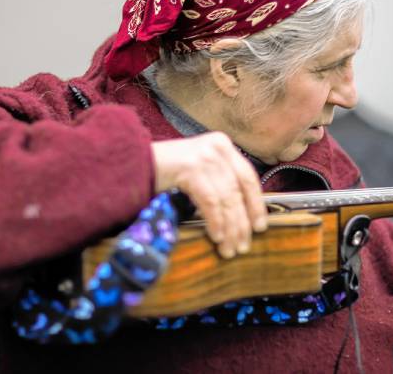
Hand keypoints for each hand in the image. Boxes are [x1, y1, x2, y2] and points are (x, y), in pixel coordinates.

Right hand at [151, 132, 266, 258]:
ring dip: (230, 228)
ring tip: (229, 248)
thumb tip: (242, 215)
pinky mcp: (190, 168)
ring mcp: (204, 156)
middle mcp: (217, 147)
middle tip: (243, 246)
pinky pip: (210, 202)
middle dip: (242, 223)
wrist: (132, 162)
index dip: (256, 204)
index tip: (260, 226)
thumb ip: (219, 182)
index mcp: (222, 145)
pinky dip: (215, 221)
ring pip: (227, 199)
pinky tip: (216, 236)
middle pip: (238, 191)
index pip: (248, 177)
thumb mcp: (199, 170)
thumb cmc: (165, 171)